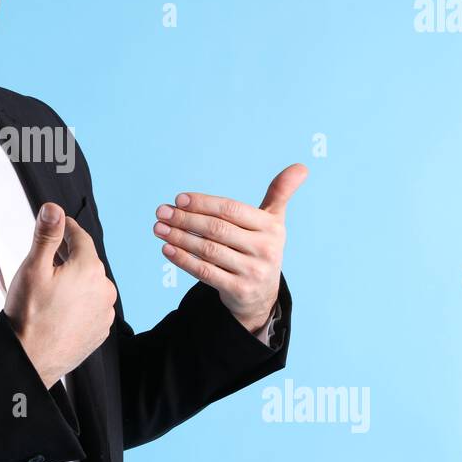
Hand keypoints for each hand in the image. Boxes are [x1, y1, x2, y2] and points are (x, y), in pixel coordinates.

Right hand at [4, 202, 118, 388]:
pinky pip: (91, 306)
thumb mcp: (33, 268)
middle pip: (86, 261)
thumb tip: (54, 209)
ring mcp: (105, 312)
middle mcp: (104, 289)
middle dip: (67, 257)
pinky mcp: (100, 330)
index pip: (80, 237)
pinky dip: (78, 302)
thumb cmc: (28, 316)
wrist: (30, 359)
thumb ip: (46, 235)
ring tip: (50, 290)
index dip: (66, 227)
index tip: (58, 224)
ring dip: (74, 281)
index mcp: (89, 269)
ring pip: (89, 285)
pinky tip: (59, 309)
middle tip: (45, 261)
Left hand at [152, 164, 307, 331]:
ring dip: (179, 238)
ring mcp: (253, 271)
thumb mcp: (274, 221)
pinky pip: (205, 273)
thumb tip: (302, 166)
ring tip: (159, 228)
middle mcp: (265, 249)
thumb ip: (281, 193)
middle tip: (161, 212)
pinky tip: (167, 248)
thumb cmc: (261, 248)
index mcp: (271, 227)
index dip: (203, 203)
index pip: (231, 210)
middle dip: (185, 219)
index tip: (178, 199)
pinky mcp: (239, 290)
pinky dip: (183, 260)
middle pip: (217, 229)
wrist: (262, 295)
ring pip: (208, 250)